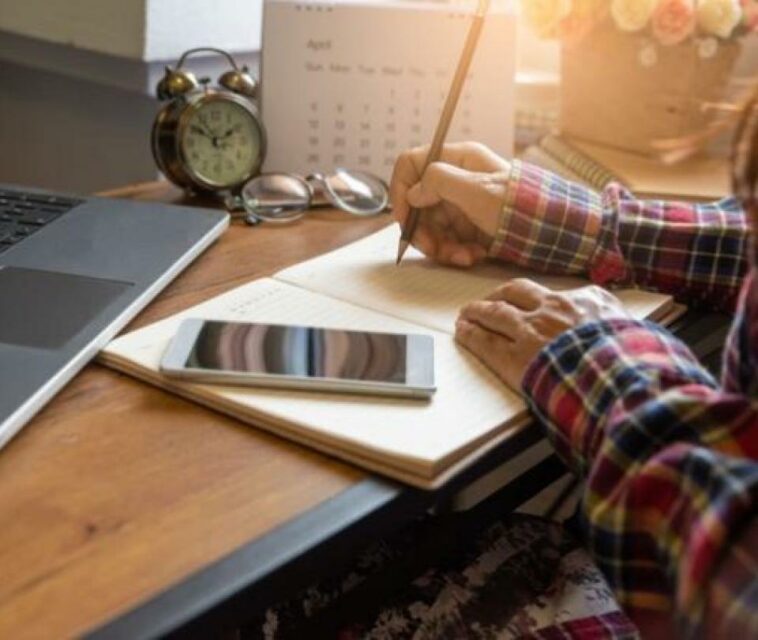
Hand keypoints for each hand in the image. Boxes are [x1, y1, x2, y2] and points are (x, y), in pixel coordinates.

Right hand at [390, 142, 510, 266]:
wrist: (549, 231)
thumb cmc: (518, 206)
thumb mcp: (477, 190)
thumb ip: (439, 182)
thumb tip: (413, 192)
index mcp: (457, 160)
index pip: (410, 164)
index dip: (401, 190)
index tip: (404, 218)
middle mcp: (455, 180)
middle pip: (416, 203)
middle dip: (422, 230)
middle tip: (433, 250)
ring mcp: (460, 205)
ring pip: (429, 227)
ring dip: (440, 247)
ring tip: (463, 257)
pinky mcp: (467, 227)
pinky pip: (446, 241)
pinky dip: (455, 252)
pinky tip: (473, 256)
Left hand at [455, 279, 627, 389]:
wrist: (619, 375)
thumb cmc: (632, 358)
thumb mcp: (633, 328)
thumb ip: (617, 322)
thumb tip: (623, 326)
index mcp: (583, 301)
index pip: (550, 292)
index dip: (530, 295)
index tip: (523, 298)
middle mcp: (552, 309)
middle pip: (514, 293)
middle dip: (498, 296)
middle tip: (488, 301)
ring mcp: (529, 331)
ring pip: (494, 314)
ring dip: (477, 313)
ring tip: (466, 315)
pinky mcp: (513, 357)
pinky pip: (485, 342)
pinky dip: (471, 335)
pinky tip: (463, 332)